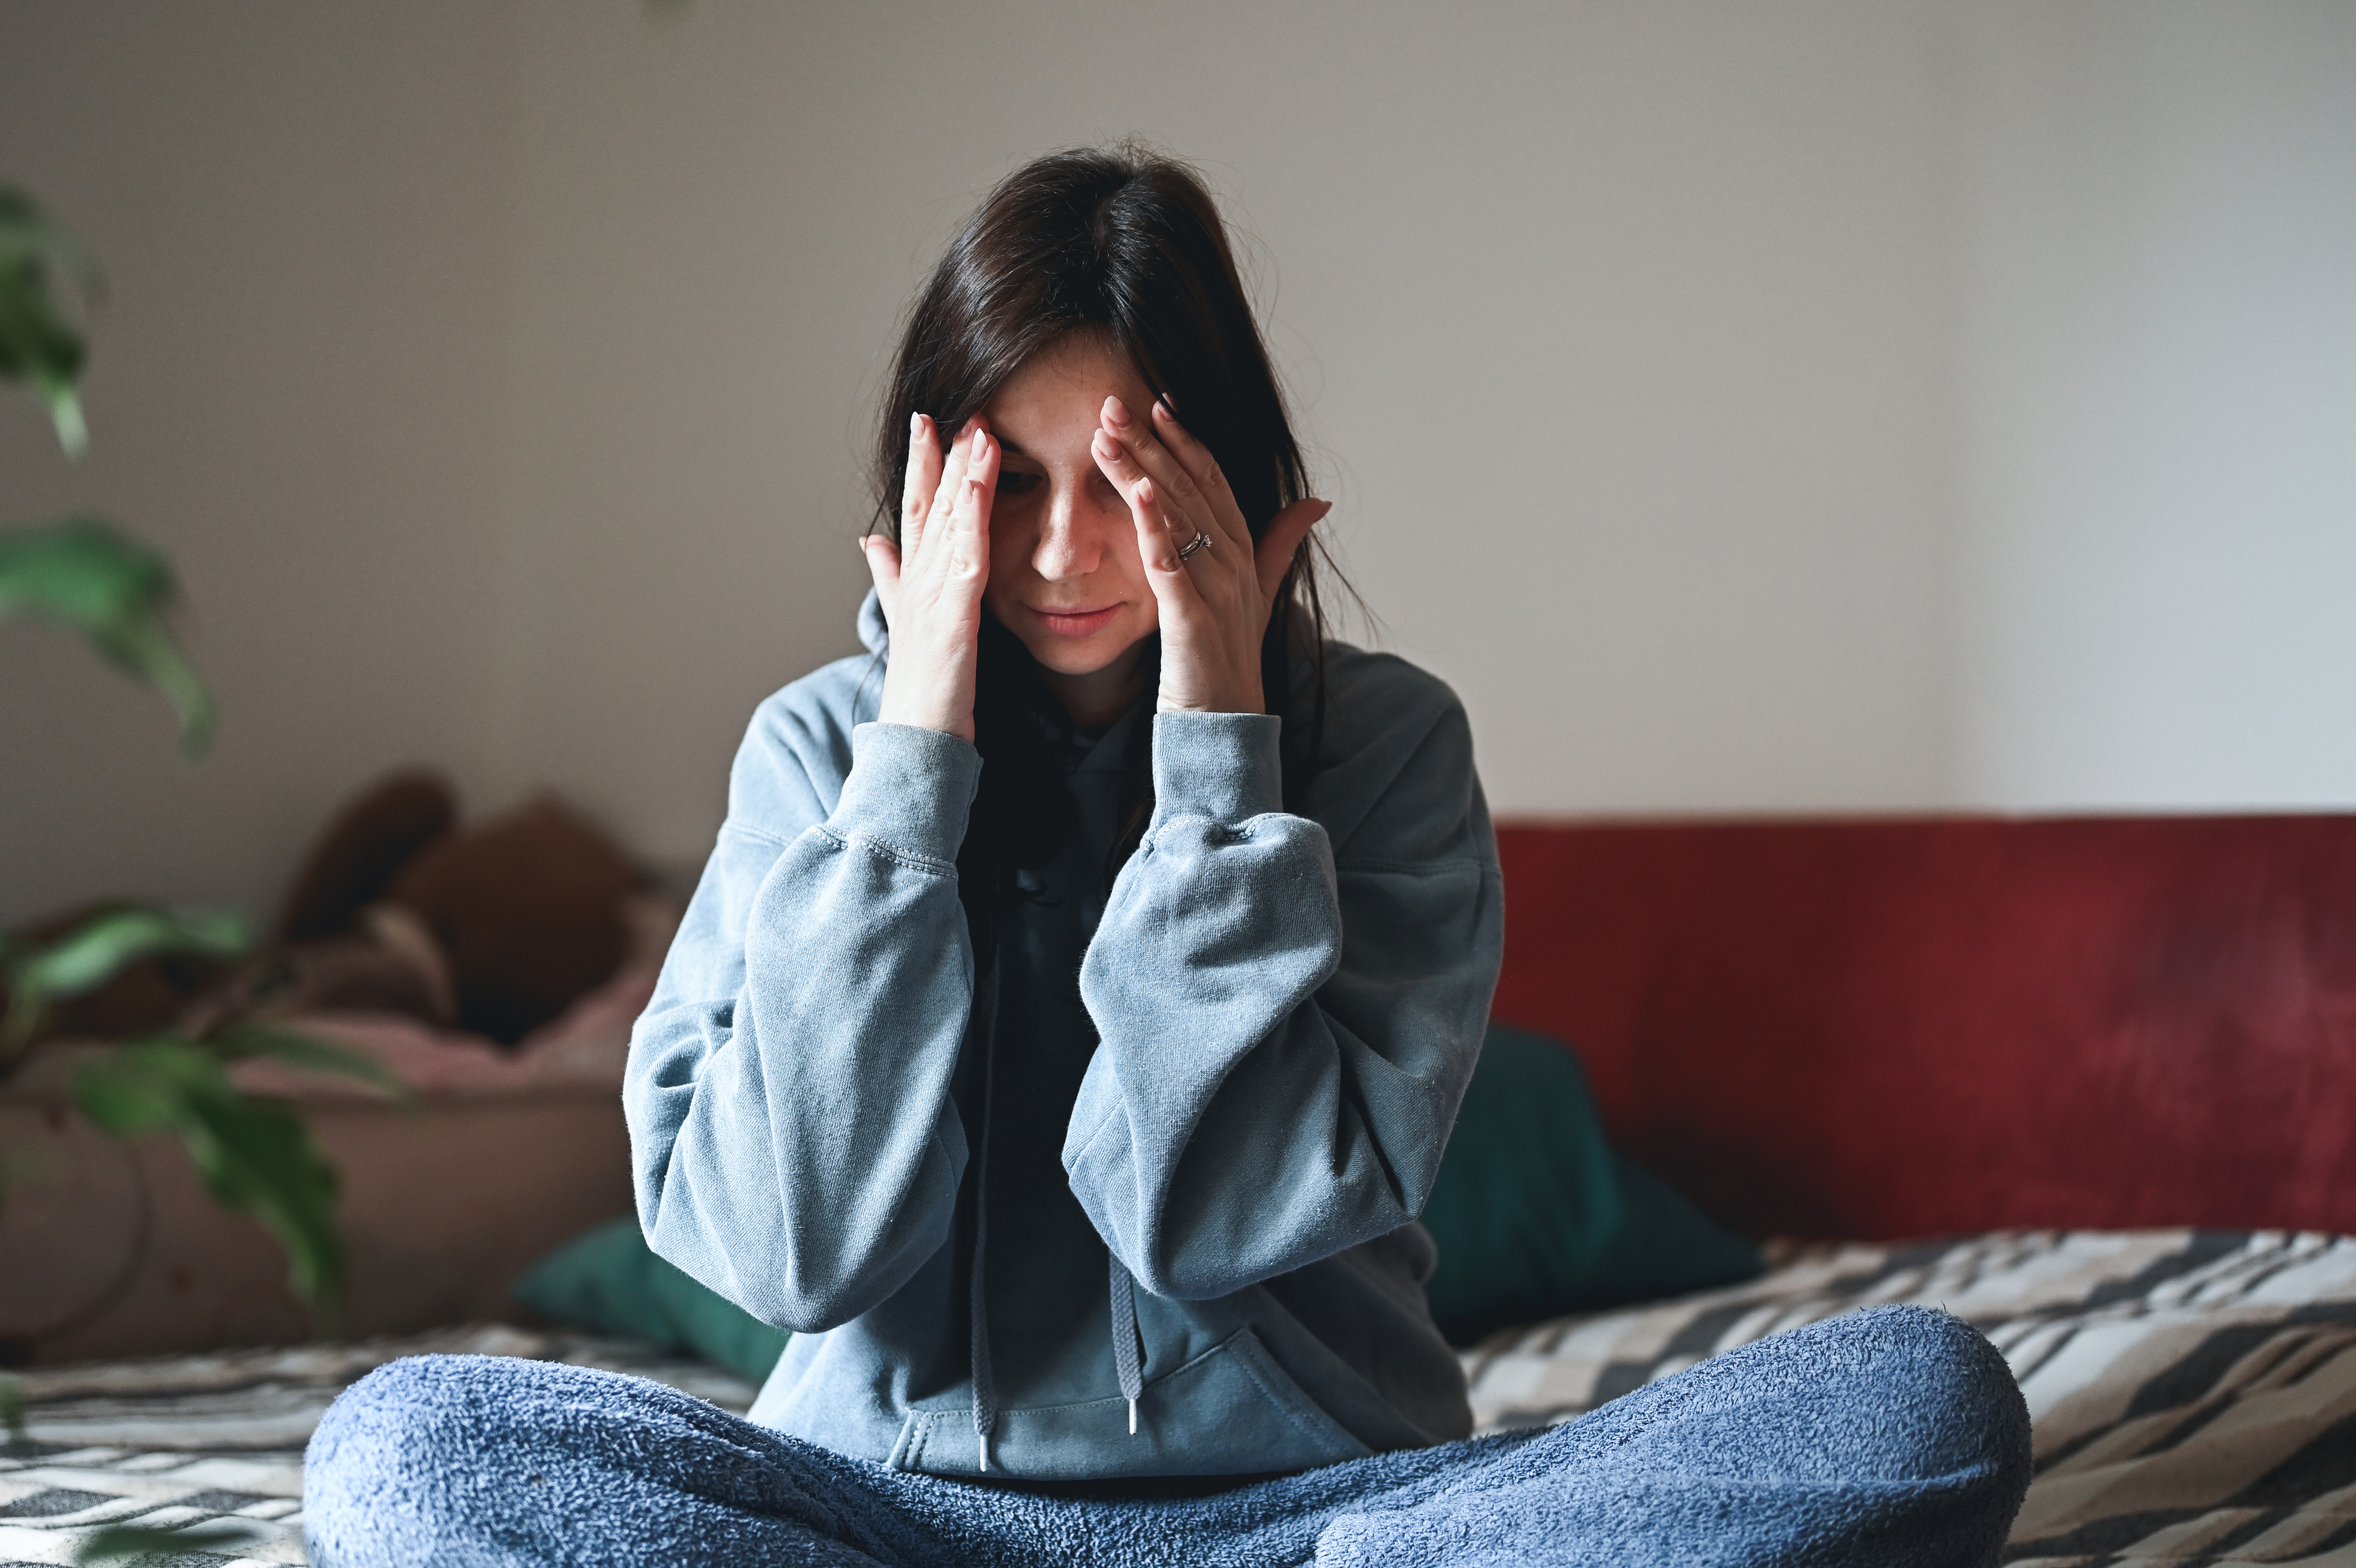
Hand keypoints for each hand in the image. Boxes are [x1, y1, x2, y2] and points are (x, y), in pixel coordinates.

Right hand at [861, 415, 998, 741]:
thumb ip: (888, 576)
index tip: (928, 422)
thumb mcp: (904, 618)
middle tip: (951, 407)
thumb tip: (869, 541)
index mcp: (912, 577)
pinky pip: (967, 554)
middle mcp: (919, 578)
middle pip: (929, 504)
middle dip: (940, 455)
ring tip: (976, 429)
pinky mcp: (954, 614)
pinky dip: (972, 517)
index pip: (915, 508)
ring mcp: (933, 593)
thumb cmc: (920, 684)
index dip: (921, 464)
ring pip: (948, 520)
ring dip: (961, 473)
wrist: (917, 734)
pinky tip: (981, 484)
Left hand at [1090, 397, 1330, 715]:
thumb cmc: (1232, 658)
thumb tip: (1317, 503)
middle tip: (1113, 403)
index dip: (1187, 441)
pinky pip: (1169, 565)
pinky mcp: (1192, 619)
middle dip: (1151, 443)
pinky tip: (1135, 493)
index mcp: (1242, 552)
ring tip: (1108, 435)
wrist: (1228, 722)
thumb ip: (1281, 543)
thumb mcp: (1260, 593)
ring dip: (1141, 471)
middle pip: (1190, 488)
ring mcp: (1215, 589)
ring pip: (1177, 516)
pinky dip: (1153, 527)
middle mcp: (1232, 563)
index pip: (1214, 482)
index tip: (1159, 402)